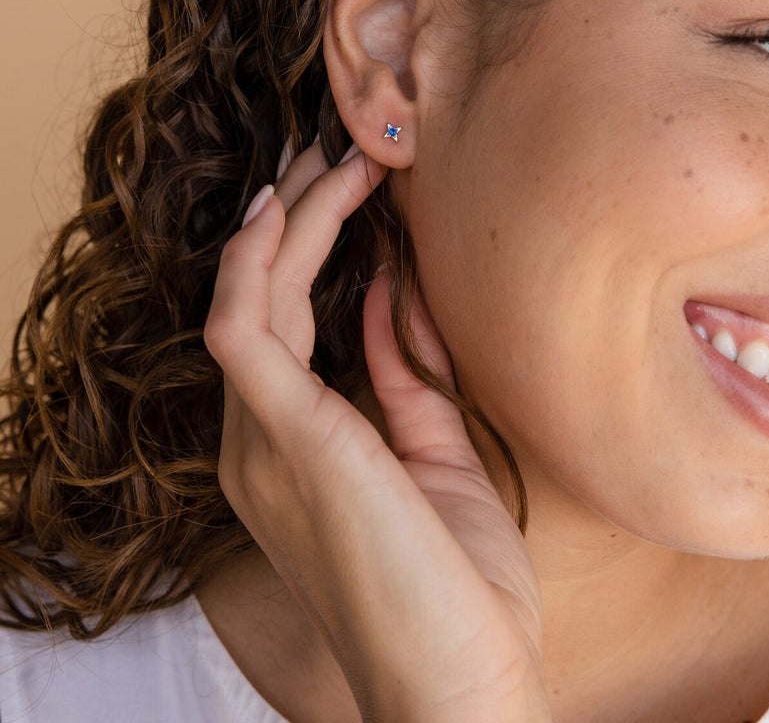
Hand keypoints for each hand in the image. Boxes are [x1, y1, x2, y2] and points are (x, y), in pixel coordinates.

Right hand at [205, 143, 550, 722]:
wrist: (464, 683)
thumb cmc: (457, 582)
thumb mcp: (434, 452)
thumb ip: (403, 375)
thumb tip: (392, 293)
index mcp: (295, 448)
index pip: (286, 324)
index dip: (314, 251)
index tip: (357, 194)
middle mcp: (262, 440)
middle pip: (261, 298)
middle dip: (299, 221)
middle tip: (338, 153)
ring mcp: (264, 441)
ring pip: (250, 296)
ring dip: (290, 223)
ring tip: (334, 160)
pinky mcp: (288, 438)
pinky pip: (247, 327)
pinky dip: (262, 262)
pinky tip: (301, 208)